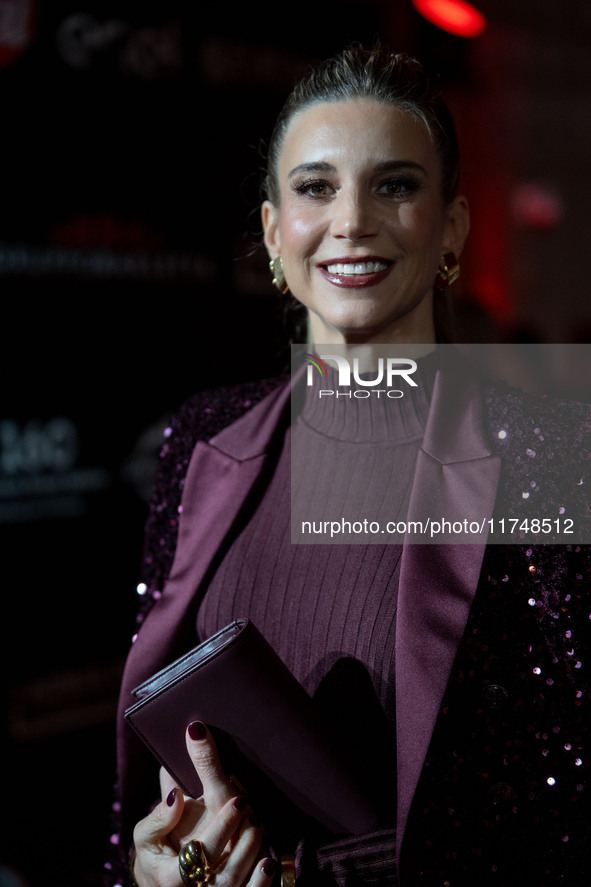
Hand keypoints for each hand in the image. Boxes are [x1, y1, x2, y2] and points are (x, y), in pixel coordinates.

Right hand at [132, 721, 274, 885]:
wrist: (160, 884)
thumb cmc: (154, 854)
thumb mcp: (146, 836)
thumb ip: (159, 817)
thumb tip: (177, 795)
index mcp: (170, 877)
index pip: (200, 854)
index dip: (222, 828)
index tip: (238, 800)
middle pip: (225, 875)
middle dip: (243, 843)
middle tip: (254, 813)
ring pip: (238, 885)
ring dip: (253, 856)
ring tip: (259, 827)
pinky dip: (260, 882)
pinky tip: (268, 861)